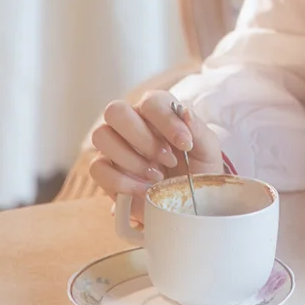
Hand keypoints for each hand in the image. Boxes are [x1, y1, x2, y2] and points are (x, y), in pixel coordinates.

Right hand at [89, 90, 221, 219]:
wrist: (186, 202)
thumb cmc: (197, 169)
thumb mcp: (207, 150)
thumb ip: (198, 130)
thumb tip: (185, 112)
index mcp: (157, 110)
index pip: (151, 101)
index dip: (166, 121)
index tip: (184, 144)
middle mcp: (132, 122)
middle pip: (115, 111)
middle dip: (142, 138)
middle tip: (167, 160)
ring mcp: (115, 146)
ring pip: (101, 135)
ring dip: (130, 159)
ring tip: (156, 175)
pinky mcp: (105, 171)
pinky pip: (98, 168)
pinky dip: (122, 181)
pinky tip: (143, 189)